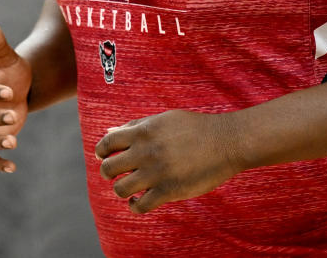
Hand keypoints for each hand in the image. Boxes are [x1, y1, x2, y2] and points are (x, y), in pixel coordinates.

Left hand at [95, 110, 245, 213]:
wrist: (225, 141)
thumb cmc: (193, 128)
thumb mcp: (162, 119)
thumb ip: (135, 126)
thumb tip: (109, 131)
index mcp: (142, 131)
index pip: (106, 143)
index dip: (101, 152)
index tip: (104, 157)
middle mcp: (145, 152)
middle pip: (108, 169)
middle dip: (108, 173)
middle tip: (117, 174)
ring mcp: (156, 173)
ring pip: (120, 189)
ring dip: (121, 190)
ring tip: (129, 188)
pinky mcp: (169, 191)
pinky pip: (140, 206)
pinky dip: (135, 205)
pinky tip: (139, 200)